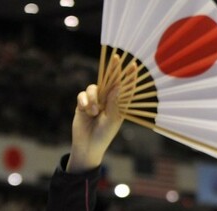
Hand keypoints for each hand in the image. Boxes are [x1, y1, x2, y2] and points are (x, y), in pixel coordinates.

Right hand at [67, 54, 135, 171]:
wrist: (88, 146)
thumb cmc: (104, 135)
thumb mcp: (112, 120)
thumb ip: (114, 103)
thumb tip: (118, 86)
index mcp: (118, 105)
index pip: (124, 88)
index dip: (129, 77)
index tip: (134, 66)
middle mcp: (107, 100)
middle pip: (110, 81)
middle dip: (113, 69)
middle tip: (117, 58)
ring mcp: (95, 101)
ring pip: (94, 88)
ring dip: (94, 99)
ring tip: (94, 112)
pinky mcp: (82, 104)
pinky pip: (82, 95)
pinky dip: (84, 101)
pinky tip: (86, 110)